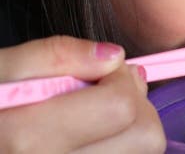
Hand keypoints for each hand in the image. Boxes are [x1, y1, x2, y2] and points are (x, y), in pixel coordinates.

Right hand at [0, 36, 165, 152]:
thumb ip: (54, 56)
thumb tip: (114, 57)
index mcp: (23, 140)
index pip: (119, 107)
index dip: (121, 78)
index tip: (102, 70)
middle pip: (145, 138)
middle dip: (133, 104)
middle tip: (102, 92)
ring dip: (129, 129)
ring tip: (93, 116)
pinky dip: (117, 147)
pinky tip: (88, 138)